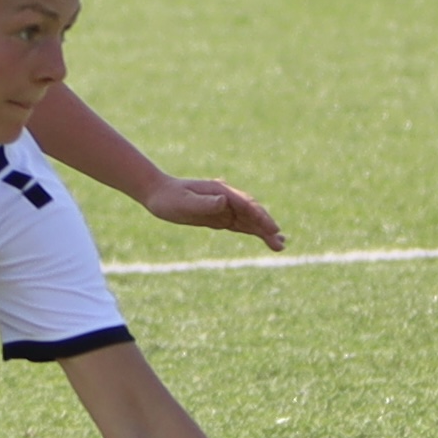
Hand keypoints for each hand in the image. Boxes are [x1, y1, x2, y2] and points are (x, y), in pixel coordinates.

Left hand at [143, 175, 284, 251]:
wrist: (157, 194)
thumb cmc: (169, 198)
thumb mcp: (185, 202)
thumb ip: (204, 202)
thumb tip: (224, 202)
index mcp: (221, 192)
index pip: (246, 206)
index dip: (260, 217)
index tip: (271, 229)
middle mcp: (227, 199)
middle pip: (252, 214)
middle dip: (267, 228)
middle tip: (281, 243)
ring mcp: (224, 208)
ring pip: (249, 221)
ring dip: (264, 232)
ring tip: (280, 246)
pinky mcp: (220, 217)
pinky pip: (240, 225)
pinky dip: (253, 231)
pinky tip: (265, 238)